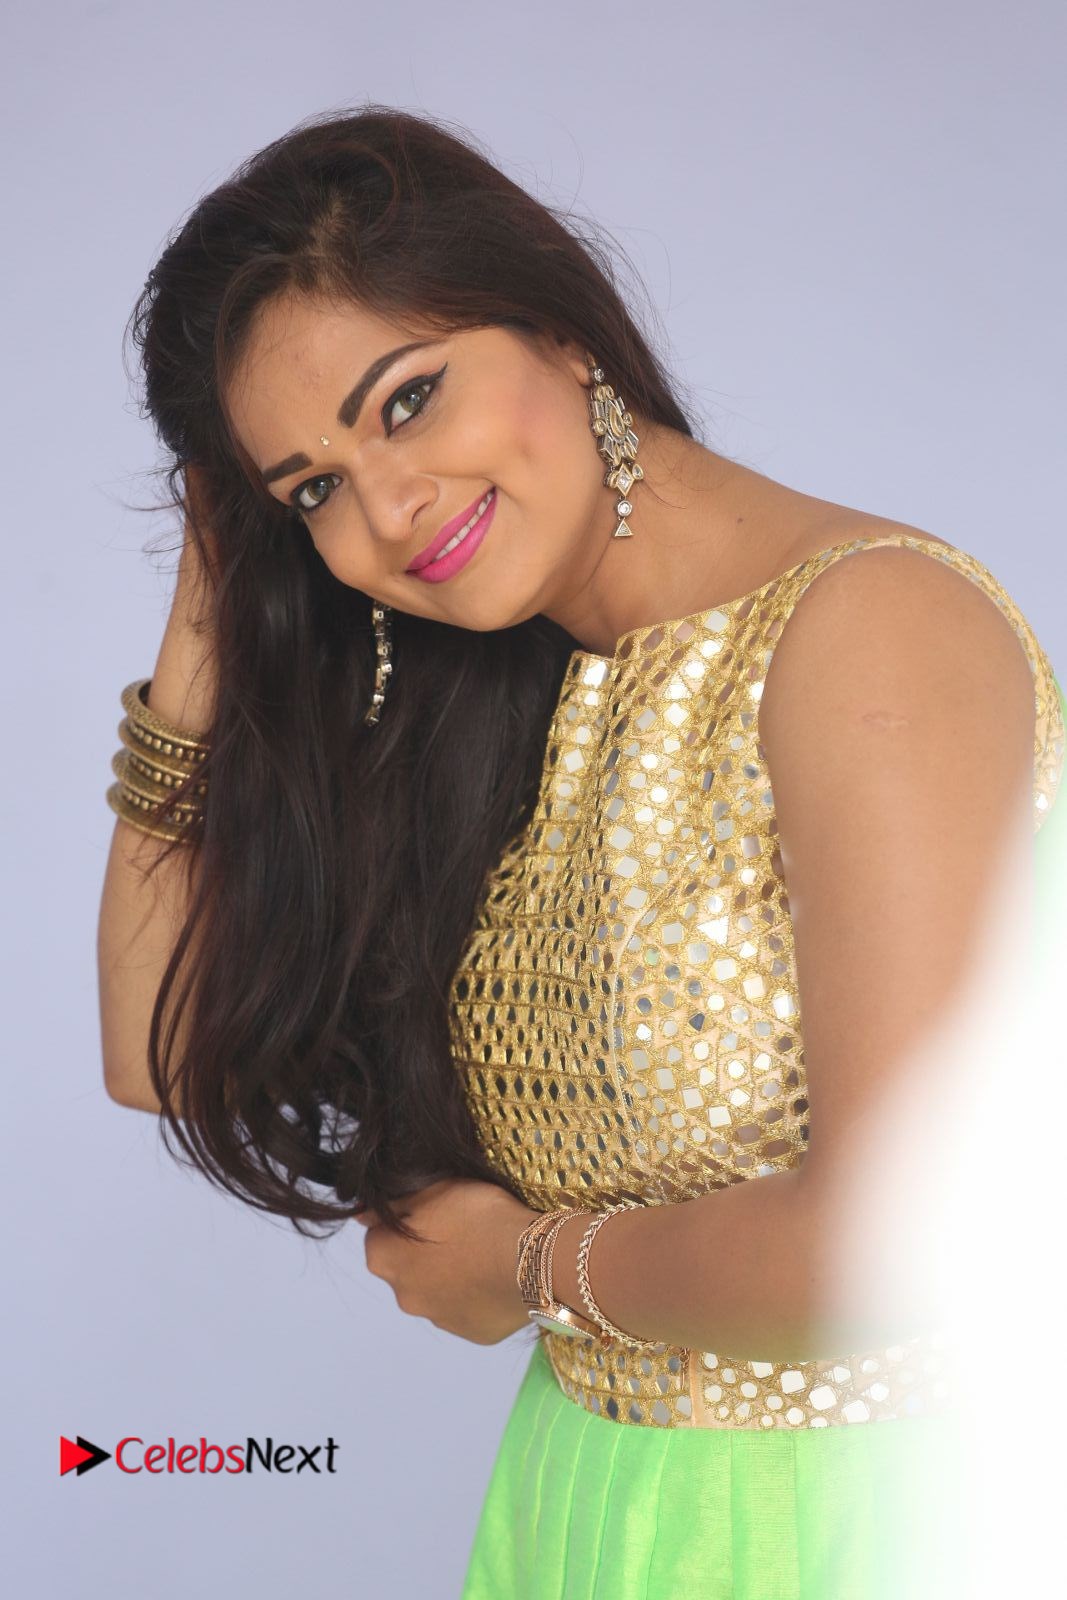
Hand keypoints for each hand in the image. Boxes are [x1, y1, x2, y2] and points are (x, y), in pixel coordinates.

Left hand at [354, 1179, 537, 1345]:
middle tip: (459, 1232)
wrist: (528, 1259)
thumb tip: (362, 1215)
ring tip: (484, 1256)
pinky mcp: (472, 1334)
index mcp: (384, 1259)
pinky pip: (469, 1310)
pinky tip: (497, 1278)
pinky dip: (477, 1296)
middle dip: (424, 1255)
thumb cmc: (474, 1216)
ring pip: (437, 1293)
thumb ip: (393, 1204)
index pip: (379, 1237)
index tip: (432, 1212)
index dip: (404, 1221)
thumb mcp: (431, 1190)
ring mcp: (438, 1320)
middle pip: (406, 1269)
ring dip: (451, 1278)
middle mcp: (403, 1296)